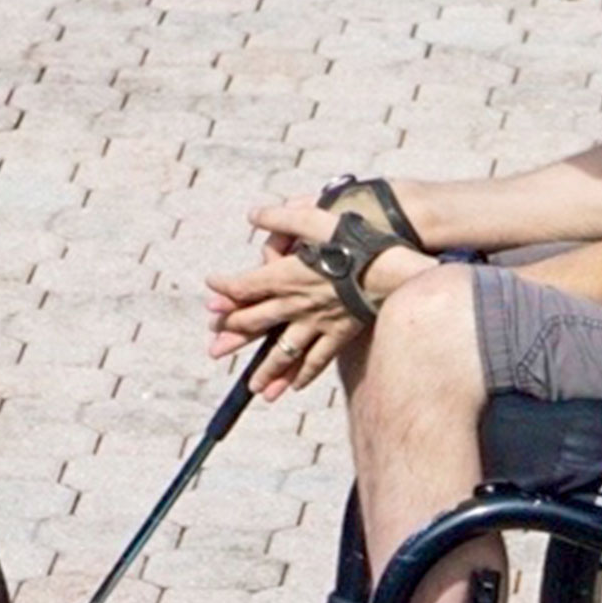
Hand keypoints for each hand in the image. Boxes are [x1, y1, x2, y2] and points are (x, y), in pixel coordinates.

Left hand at [204, 200, 436, 399]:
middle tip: (214, 350)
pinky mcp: (339, 333)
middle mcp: (295, 304)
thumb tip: (253, 215)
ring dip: (266, 370)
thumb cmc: (353, 240)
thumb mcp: (314, 218)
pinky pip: (318, 359)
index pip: (244, 287)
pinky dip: (304, 374)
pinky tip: (295, 387)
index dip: (224, 291)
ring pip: (283, 351)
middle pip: (256, 323)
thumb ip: (281, 217)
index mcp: (285, 276)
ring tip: (253, 387)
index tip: (211, 296)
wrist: (390, 269)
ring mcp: (317, 323)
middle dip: (233, 336)